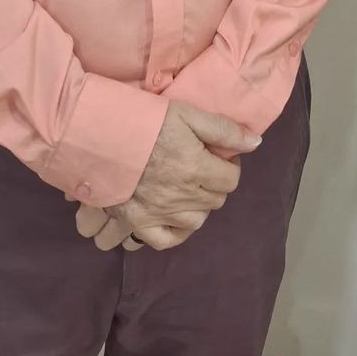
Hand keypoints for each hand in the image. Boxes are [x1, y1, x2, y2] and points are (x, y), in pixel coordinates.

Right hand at [74, 102, 260, 251]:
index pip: (231, 179)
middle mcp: (181, 197)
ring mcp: (158, 213)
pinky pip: (164, 241)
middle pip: (214, 201)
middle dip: (213, 185)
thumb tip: (256, 143)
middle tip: (201, 169)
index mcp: (196, 168)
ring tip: (187, 191)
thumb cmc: (146, 120)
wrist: (100, 134)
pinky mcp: (136, 223)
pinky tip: (172, 219)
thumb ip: (223, 130)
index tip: (218, 156)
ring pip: (194, 223)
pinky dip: (172, 234)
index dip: (229, 166)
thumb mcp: (188, 114)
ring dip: (196, 208)